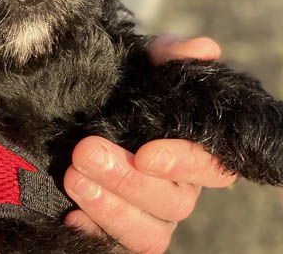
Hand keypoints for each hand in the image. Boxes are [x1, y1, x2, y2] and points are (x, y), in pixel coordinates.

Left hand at [63, 34, 234, 253]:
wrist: (80, 115)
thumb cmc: (122, 91)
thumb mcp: (140, 66)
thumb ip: (170, 56)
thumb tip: (205, 48)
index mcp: (190, 154)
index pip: (212, 167)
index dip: (184, 162)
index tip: (147, 152)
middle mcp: (177, 190)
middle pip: (174, 203)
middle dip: (129, 181)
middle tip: (86, 152)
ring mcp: (150, 216)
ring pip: (150, 233)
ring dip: (111, 207)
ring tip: (73, 178)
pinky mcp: (119, 233)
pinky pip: (116, 247)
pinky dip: (96, 233)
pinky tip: (71, 215)